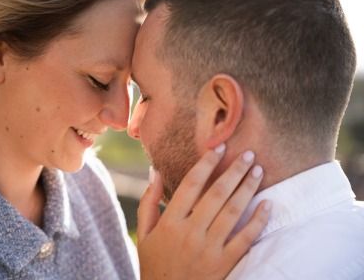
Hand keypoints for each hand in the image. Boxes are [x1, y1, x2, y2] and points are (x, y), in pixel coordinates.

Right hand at [137, 144, 270, 279]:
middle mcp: (190, 232)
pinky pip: (245, 239)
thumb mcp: (145, 234)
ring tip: (258, 171)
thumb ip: (149, 202)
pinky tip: (268, 205)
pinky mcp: (224, 265)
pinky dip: (258, 221)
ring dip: (248, 189)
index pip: (191, 185)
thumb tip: (154, 171)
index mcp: (170, 222)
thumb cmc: (154, 264)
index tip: (219, 147)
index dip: (206, 163)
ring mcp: (208, 249)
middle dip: (234, 171)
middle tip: (249, 154)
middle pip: (216, 194)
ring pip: (232, 212)